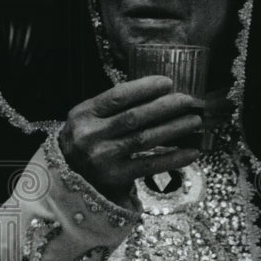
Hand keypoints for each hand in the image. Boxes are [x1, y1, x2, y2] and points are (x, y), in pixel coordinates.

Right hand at [59, 76, 202, 205]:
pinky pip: (150, 165)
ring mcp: (102, 158)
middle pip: (134, 117)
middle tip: (187, 101)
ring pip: (144, 139)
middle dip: (165, 107)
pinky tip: (191, 152)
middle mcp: (90, 135)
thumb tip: (157, 95)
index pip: (116, 97)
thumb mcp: (87, 119)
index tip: (167, 82)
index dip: (144, 88)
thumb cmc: (84, 142)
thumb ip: (112, 108)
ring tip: (194, 121)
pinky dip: (173, 158)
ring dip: (174, 128)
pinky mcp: (115, 178)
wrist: (66, 178)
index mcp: (83, 114)